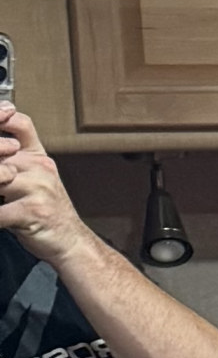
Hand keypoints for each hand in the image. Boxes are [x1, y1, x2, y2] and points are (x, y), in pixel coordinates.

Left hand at [0, 102, 96, 272]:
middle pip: (1, 151)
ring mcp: (39, 188)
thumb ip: (17, 157)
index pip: (20, 124)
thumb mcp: (36, 177)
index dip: (3, 116)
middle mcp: (40, 168)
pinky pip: (0, 211)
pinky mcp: (33, 211)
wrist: (71, 241)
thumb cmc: (47, 211)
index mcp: (39, 157)